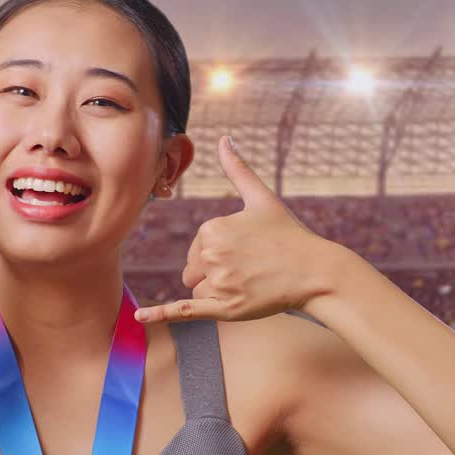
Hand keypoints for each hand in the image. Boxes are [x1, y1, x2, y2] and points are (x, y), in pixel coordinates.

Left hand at [134, 135, 342, 323]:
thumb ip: (237, 170)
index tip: (246, 251)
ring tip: (249, 284)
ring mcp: (219, 283)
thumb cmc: (288, 234)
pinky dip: (161, 313)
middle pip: (193, 270)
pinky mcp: (225, 309)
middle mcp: (212, 255)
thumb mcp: (261, 198)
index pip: (198, 247)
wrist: (314, 272)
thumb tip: (224, 139)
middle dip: (215, 272)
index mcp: (213, 228)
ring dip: (217, 292)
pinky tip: (140, 315)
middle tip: (249, 269)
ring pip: (198, 290)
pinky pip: (184, 310)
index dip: (219, 252)